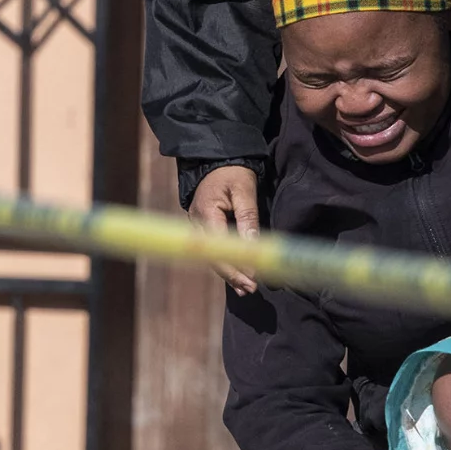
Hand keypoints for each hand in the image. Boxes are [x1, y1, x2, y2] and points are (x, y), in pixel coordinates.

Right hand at [186, 163, 261, 295]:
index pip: (219, 247)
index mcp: (206, 213)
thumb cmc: (232, 173)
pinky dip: (223, 264)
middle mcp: (196, 223)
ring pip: (210, 256)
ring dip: (228, 273)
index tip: (253, 278)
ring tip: (245, 288)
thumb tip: (254, 248)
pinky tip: (236, 276)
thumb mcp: (244, 191)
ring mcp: (197, 226)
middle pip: (212, 257)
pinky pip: (211, 250)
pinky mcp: (202, 228)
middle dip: (232, 275)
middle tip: (252, 289)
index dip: (235, 265)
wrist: (216, 160)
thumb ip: (248, 219)